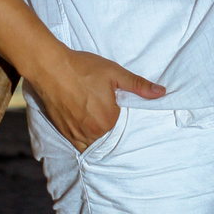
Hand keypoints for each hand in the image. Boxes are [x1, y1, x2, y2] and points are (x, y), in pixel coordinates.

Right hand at [32, 47, 164, 152]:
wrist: (51, 68)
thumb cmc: (84, 68)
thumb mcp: (115, 73)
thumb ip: (139, 85)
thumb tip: (162, 92)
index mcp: (109, 120)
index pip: (126, 129)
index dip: (127, 123)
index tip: (126, 117)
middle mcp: (94, 132)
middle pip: (110, 139)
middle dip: (113, 132)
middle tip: (113, 120)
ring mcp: (77, 134)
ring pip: (95, 145)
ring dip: (100, 139)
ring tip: (102, 128)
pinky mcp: (64, 132)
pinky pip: (79, 146)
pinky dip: (86, 142)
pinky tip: (89, 133)